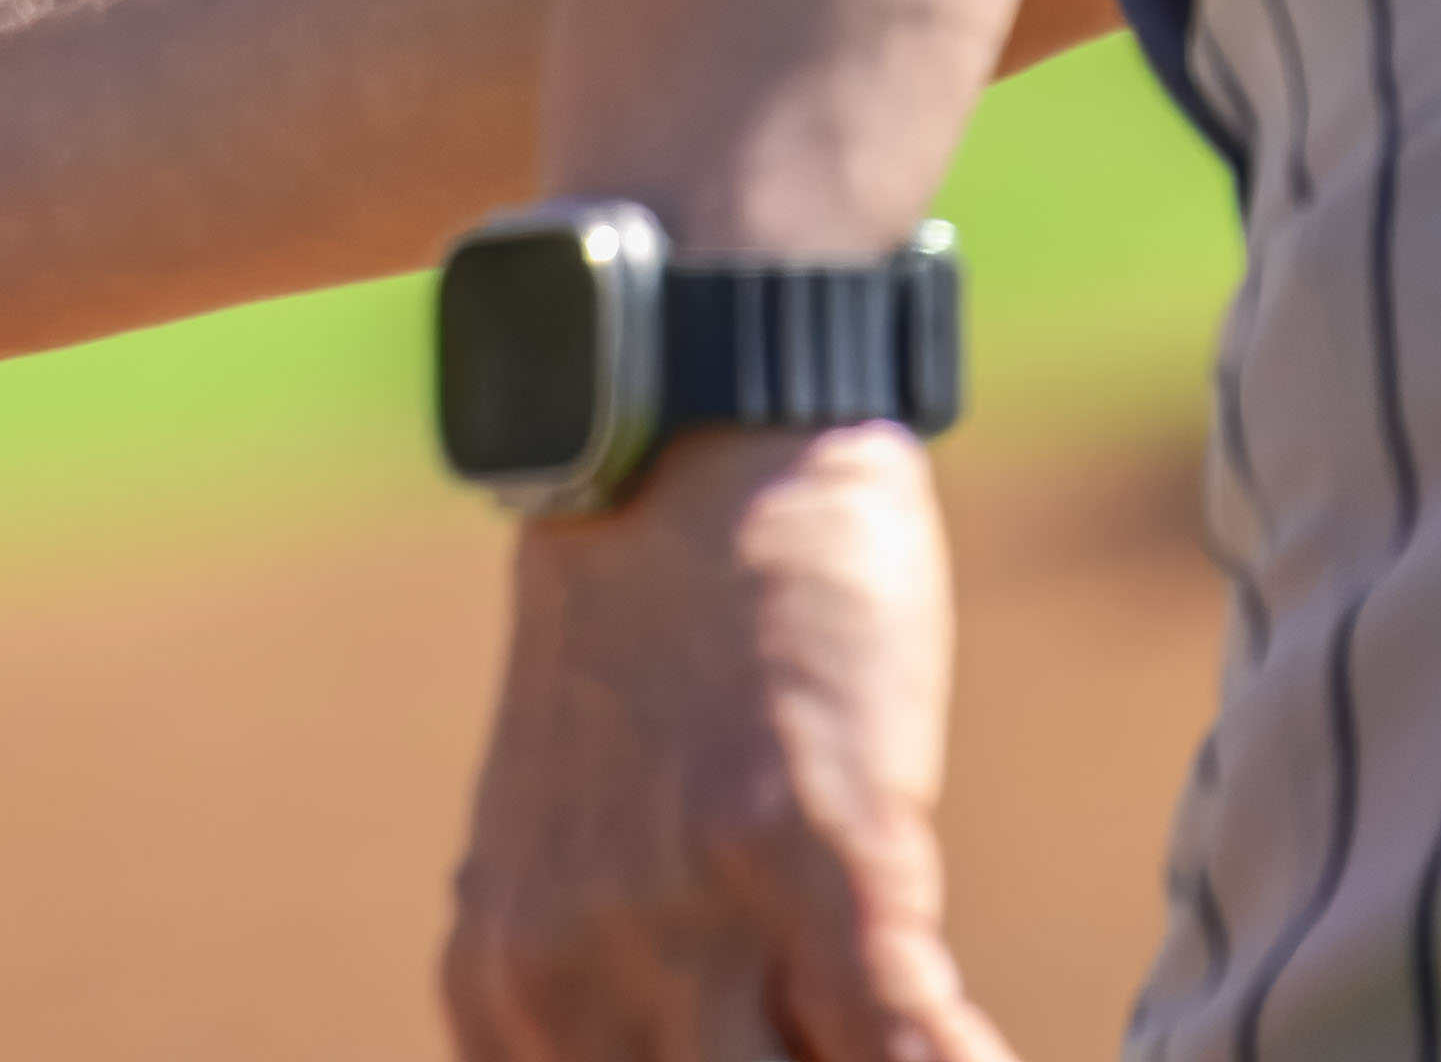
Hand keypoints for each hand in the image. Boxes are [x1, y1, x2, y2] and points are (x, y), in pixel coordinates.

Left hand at [449, 428, 1011, 1061]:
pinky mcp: (814, 848)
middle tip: (858, 1047)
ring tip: (942, 1049)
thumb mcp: (568, 863)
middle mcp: (562, 982)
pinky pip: (902, 1049)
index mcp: (498, 1000)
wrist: (675, 442)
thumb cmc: (648, 665)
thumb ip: (608, 1003)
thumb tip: (676, 1058)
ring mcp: (682, 920)